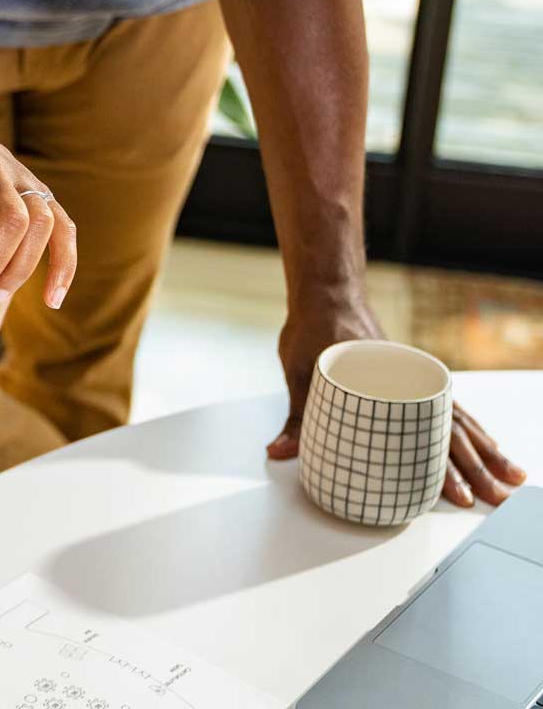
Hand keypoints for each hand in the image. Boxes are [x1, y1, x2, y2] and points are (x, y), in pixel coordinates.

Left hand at [267, 288, 527, 506]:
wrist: (328, 290)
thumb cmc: (313, 325)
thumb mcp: (299, 369)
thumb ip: (296, 415)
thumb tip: (280, 452)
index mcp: (387, 380)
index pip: (424, 431)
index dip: (443, 466)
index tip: (459, 493)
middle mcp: (410, 381)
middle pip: (450, 431)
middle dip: (476, 468)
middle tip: (497, 500)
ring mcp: (416, 380)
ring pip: (459, 421)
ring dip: (485, 452)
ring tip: (510, 482)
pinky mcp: (413, 379)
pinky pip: (451, 408)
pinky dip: (472, 429)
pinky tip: (488, 448)